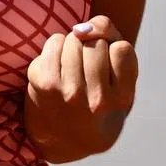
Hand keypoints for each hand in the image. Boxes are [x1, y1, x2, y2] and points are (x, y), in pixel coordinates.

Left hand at [24, 15, 137, 162]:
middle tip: (88, 71)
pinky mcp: (44, 83)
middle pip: (96, 43)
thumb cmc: (97, 96)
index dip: (114, 51)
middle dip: (92, 47)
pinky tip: (58, 68)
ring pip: (74, 39)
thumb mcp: (118, 73)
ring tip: (73, 69)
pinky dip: (57, 48)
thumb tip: (80, 29)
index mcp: (122, 99)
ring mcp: (68, 92)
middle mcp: (96, 99)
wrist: (65, 136)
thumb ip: (110, 36)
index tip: (109, 69)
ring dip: (74, 46)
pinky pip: (55, 41)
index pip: (121, 49)